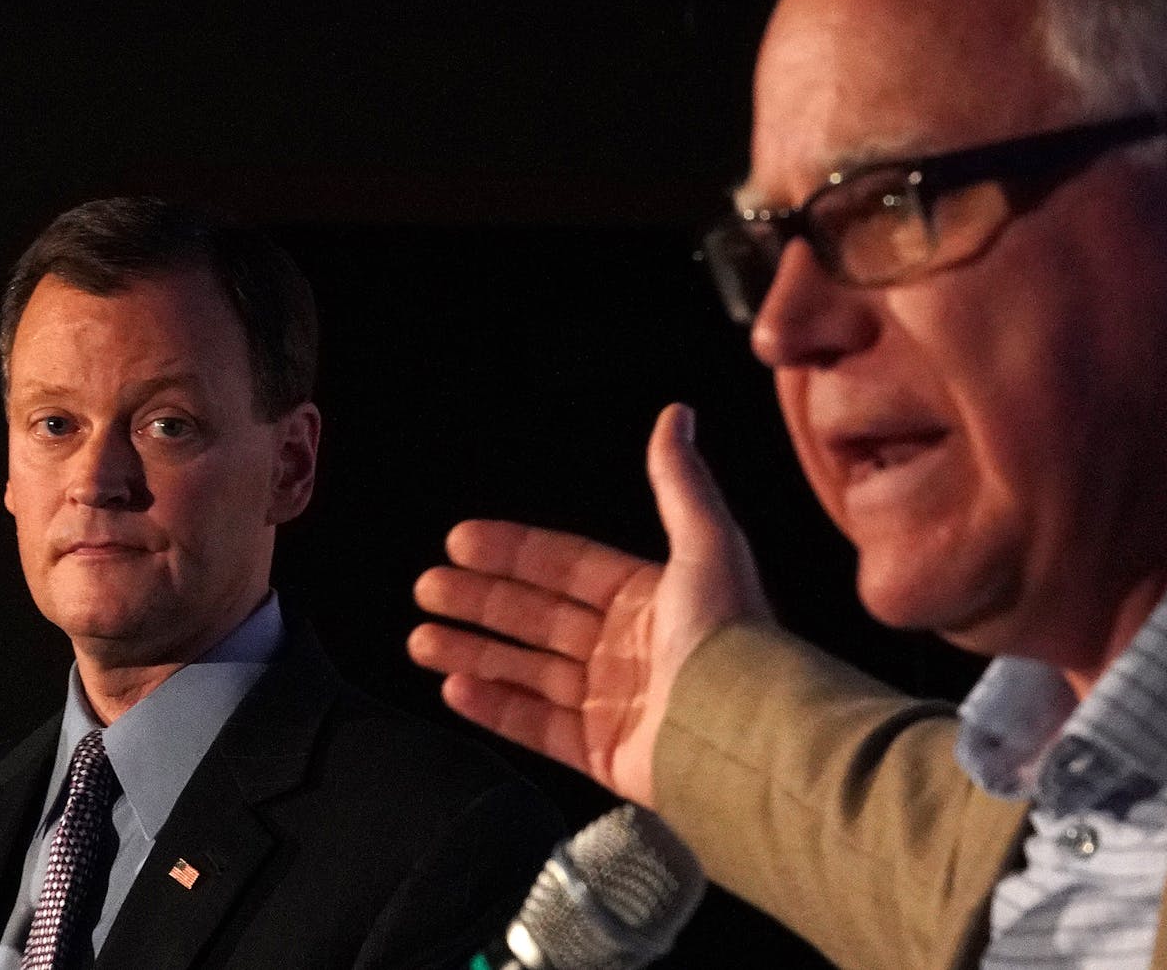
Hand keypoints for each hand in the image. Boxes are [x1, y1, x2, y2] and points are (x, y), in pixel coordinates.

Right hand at [408, 403, 772, 806]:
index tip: (460, 540)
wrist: (746, 731)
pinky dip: (495, 708)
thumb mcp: (706, 544)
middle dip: (480, 602)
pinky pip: (539, 727)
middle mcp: (626, 649)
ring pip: (528, 672)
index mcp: (647, 598)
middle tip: (427, 588)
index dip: (513, 552)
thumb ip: (679, 483)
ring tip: (421, 640)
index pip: (565, 567)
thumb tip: (678, 413)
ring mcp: (612, 702)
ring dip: (473, 652)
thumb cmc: (728, 634)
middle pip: (537, 618)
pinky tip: (455, 687)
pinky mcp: (603, 753)